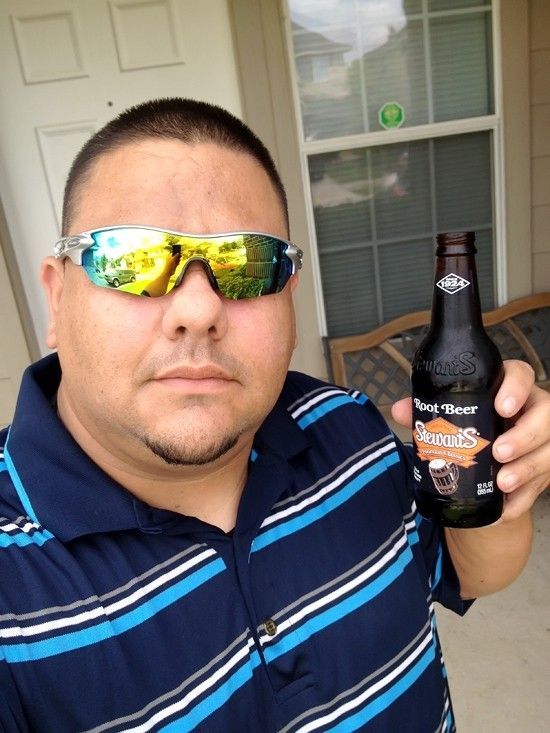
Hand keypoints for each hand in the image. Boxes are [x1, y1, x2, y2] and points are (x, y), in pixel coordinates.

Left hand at [391, 360, 549, 520]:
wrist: (484, 457)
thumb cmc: (470, 425)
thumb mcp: (453, 415)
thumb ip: (427, 410)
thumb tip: (400, 410)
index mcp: (509, 388)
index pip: (521, 375)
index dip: (516, 388)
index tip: (501, 407)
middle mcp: (533, 410)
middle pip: (544, 416)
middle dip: (524, 436)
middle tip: (499, 453)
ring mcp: (543, 440)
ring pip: (549, 451)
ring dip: (527, 470)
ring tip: (502, 484)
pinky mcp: (544, 470)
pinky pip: (540, 486)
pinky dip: (521, 501)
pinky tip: (503, 511)